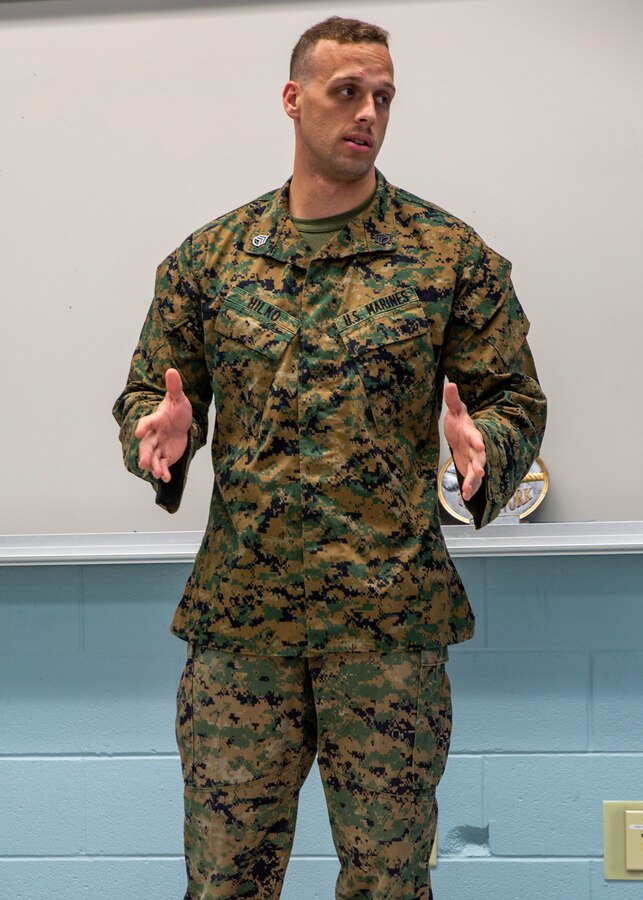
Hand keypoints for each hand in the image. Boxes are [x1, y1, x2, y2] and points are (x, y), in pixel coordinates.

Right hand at [135, 369, 192, 482]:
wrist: (182, 423)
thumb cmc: (177, 409)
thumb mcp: (179, 398)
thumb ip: (174, 387)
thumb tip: (172, 370)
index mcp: (155, 420)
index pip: (147, 423)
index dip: (142, 427)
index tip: (138, 432)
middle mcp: (154, 435)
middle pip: (146, 445)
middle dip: (145, 454)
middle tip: (143, 463)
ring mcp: (159, 447)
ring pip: (153, 457)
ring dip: (154, 466)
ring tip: (158, 473)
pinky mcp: (166, 456)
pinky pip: (163, 465)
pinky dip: (164, 472)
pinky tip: (166, 478)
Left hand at [443, 382, 485, 501]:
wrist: (460, 436)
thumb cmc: (458, 423)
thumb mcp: (454, 410)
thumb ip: (452, 399)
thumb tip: (450, 384)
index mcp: (471, 433)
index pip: (475, 436)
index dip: (477, 440)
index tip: (479, 445)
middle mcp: (475, 447)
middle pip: (479, 456)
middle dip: (480, 463)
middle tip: (480, 471)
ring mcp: (474, 460)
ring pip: (477, 470)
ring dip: (474, 480)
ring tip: (469, 489)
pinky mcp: (471, 469)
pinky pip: (472, 480)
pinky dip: (470, 488)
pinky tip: (466, 496)